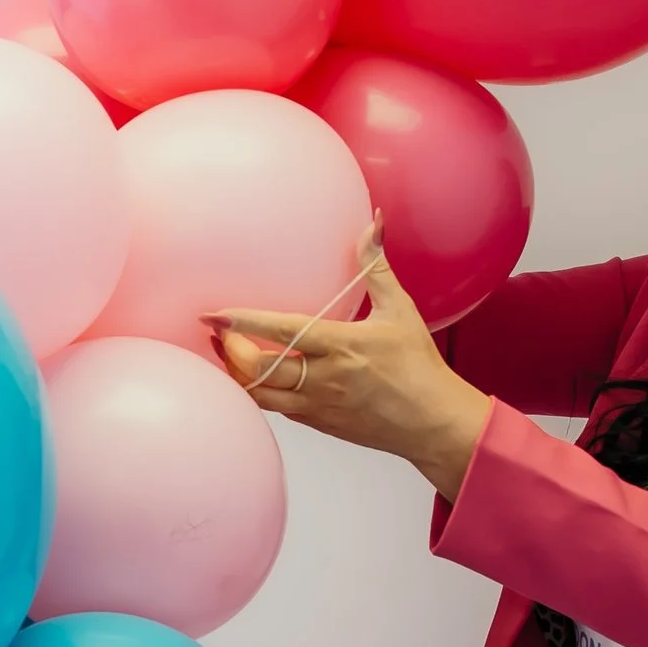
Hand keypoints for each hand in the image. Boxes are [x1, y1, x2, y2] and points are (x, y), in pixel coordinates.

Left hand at [205, 220, 493, 500]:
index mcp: (339, 345)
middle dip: (229, 350)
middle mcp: (322, 378)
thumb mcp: (400, 309)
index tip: (214, 315)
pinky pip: (277, 407)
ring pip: (260, 395)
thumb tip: (373, 223)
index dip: (242, 324)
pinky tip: (257, 376)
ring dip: (238, 374)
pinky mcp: (319, 423)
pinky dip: (260, 391)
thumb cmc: (419, 365)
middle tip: (217, 332)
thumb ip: (376, 265)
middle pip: (258, 369)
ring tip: (227, 354)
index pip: (279, 332)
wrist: (433, 422)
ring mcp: (317, 405)